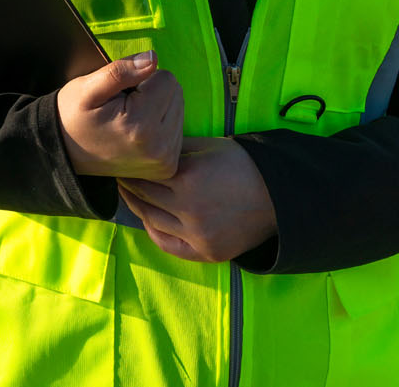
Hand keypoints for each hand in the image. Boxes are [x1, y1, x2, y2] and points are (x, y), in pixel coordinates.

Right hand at [58, 50, 183, 179]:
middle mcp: (159, 147)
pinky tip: (138, 132)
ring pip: (179, 109)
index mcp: (140, 125)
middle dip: (153, 92)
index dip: (142, 78)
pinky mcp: (167, 167)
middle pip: (177, 94)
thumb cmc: (73, 116)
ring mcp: (165, 160)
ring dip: (158, 108)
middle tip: (124, 106)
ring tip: (129, 119)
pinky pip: (177, 129)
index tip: (122, 94)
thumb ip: (121, 71)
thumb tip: (153, 58)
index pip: (167, 79)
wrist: (66, 153)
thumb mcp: (87, 88)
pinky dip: (159, 124)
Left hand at [117, 136, 276, 262]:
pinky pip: (168, 245)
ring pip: (151, 220)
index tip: (122, 161)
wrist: (279, 196)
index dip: (130, 167)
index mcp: (187, 178)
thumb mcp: (208, 146)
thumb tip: (148, 146)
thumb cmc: (242, 165)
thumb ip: (176, 148)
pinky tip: (148, 220)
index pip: (144, 173)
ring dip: (137, 206)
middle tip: (120, 176)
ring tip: (129, 195)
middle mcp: (188, 208)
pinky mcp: (206, 252)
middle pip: (143, 196)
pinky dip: (154, 232)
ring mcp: (197, 234)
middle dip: (128, 185)